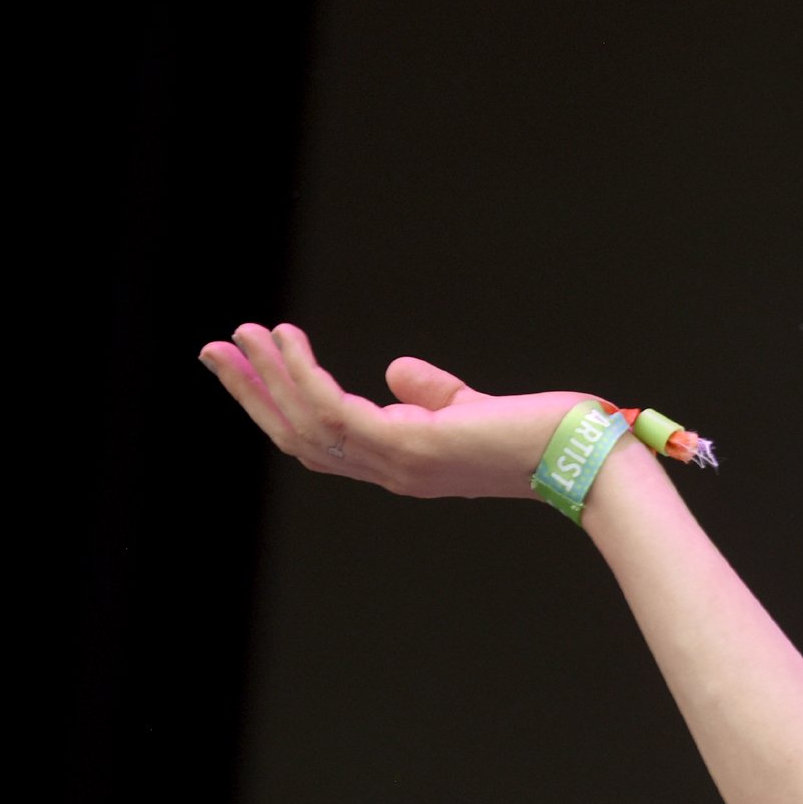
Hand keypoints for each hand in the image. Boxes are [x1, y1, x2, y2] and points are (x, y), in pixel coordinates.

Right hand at [199, 323, 600, 499]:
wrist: (585, 456)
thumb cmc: (539, 433)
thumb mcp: (472, 408)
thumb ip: (432, 394)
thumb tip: (395, 370)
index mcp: (399, 462)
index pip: (322, 438)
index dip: (279, 405)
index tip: (248, 364)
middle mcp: (390, 469)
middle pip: (298, 436)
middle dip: (254, 393)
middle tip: (217, 349)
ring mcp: (397, 462)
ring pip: (306, 425)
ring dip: (269, 379)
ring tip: (247, 334)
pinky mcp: (411, 447)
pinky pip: (336, 412)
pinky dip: (304, 378)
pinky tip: (289, 342)